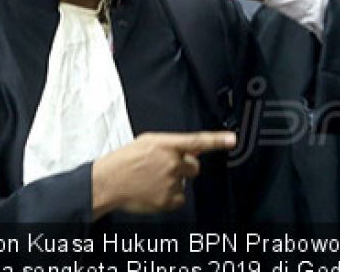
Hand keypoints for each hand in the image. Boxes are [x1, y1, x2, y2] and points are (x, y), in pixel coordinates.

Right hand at [91, 131, 235, 217]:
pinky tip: (154, 192)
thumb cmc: (125, 161)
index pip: (197, 141)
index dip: (217, 140)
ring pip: (185, 183)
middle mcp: (171, 163)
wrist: (106, 182)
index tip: (233, 139)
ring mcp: (170, 182)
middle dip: (183, 168)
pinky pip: (180, 198)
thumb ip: (173, 145)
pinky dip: (170, 197)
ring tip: (152, 180)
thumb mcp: (148, 143)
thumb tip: (194, 147)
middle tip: (162, 169)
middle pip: (194, 166)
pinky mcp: (168, 200)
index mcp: (166, 145)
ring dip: (174, 182)